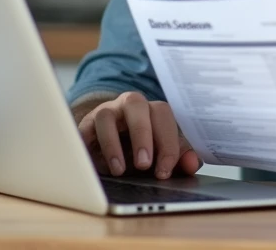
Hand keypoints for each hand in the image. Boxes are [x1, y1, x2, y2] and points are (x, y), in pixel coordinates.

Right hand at [77, 91, 201, 179]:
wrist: (107, 149)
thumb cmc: (137, 152)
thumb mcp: (159, 158)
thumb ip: (178, 161)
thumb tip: (193, 164)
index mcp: (152, 111)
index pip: (163, 116)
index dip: (166, 143)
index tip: (164, 171)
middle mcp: (129, 106)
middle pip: (137, 105)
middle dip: (142, 135)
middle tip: (144, 165)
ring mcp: (105, 113)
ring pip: (107, 115)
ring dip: (113, 144)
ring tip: (119, 170)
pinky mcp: (85, 126)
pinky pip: (82, 130)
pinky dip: (86, 146)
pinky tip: (91, 164)